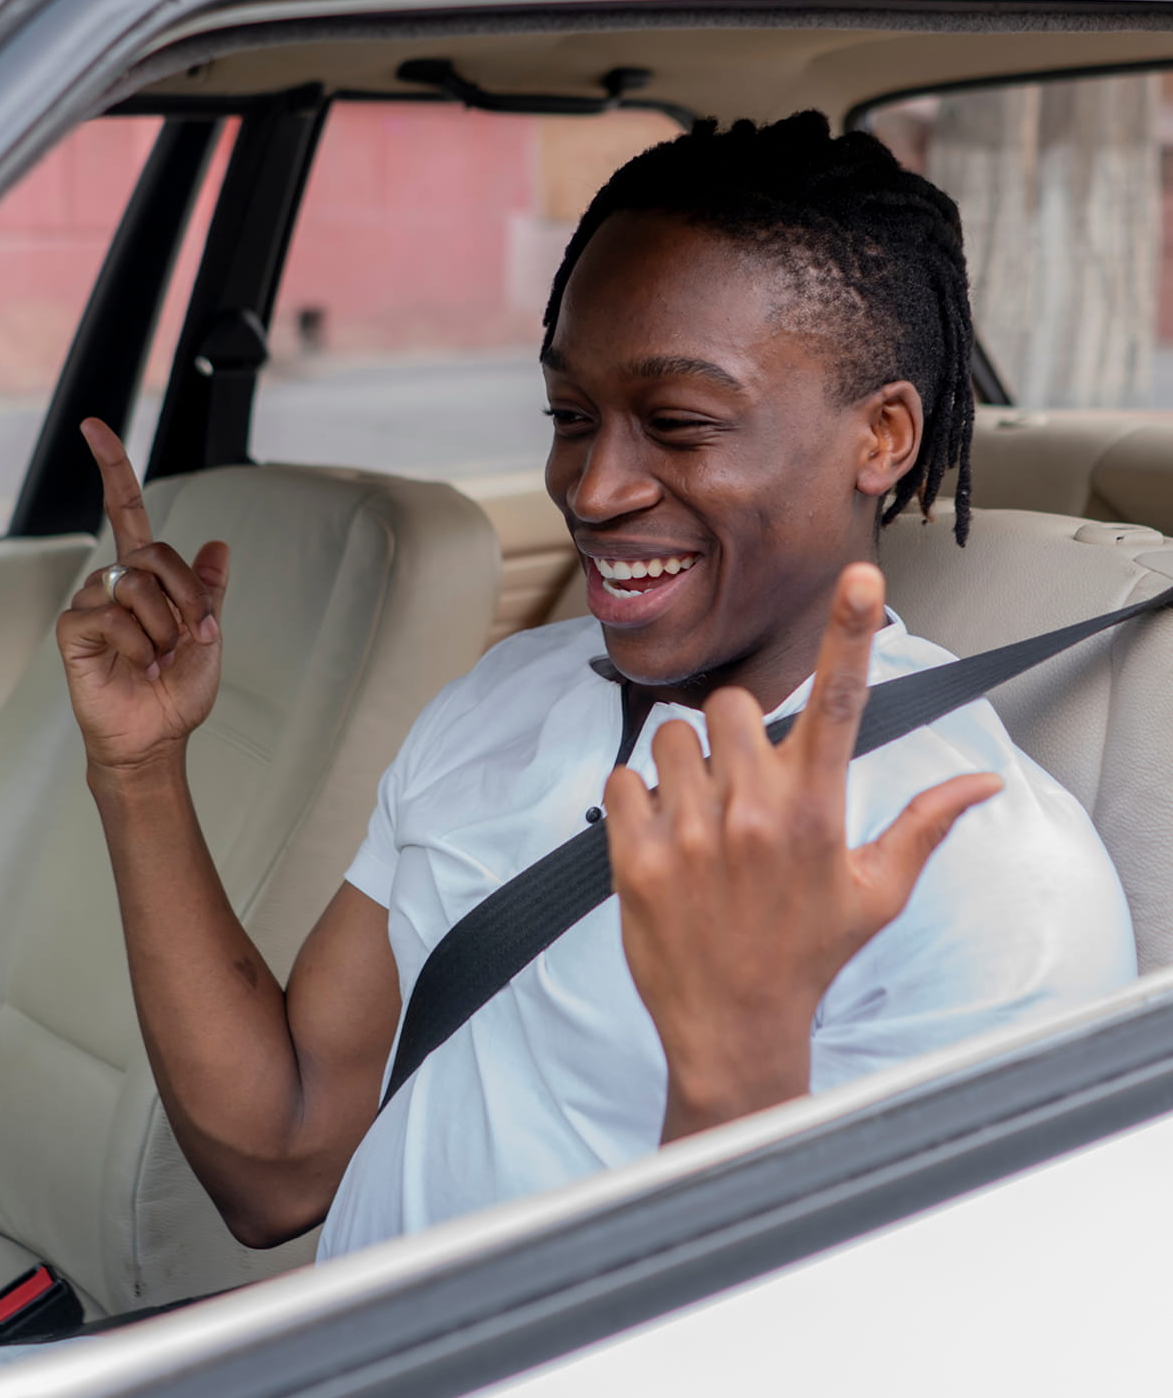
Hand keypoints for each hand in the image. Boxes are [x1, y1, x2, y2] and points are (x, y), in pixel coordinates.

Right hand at [55, 419, 226, 772]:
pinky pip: (112, 616)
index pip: (125, 511)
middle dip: (188, 596)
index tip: (93, 425)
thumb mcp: (208, 633)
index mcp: (144, 576)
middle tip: (194, 636)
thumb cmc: (176, 692)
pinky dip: (139, 644)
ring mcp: (90, 604)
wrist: (157, 737)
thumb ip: (208, 589)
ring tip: (160, 657)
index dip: (112, 468)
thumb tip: (219, 544)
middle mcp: (113, 582)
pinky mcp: (73, 631)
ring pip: (136, 585)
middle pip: (154, 554)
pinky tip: (138, 665)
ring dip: (164, 627)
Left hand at [604, 562, 1002, 1139]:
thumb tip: (984, 783)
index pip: (840, 703)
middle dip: (731, 731)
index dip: (851, 633)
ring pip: (670, 735)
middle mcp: (755, 811)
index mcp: (817, 810)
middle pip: (729, 702)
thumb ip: (923, 824)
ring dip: (681, 763)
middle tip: (737, 783)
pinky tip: (659, 839)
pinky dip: (633, 798)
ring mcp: (690, 833)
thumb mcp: (876, 893)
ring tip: (698, 817)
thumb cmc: (808, 954)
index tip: (861, 577)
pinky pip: (621, 778)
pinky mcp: (635, 855)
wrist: (732, 1028)